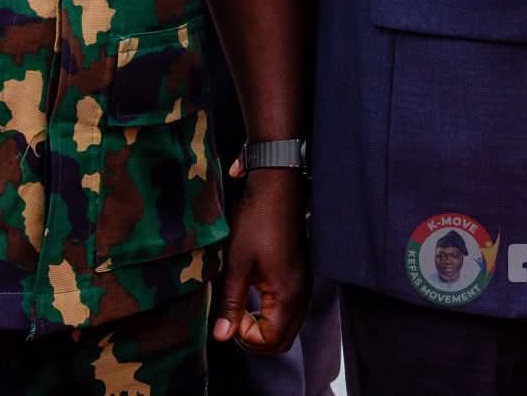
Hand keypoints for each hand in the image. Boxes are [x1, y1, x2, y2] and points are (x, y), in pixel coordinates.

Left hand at [213, 168, 309, 354]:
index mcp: (288, 292)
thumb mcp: (237, 264)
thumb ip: (231, 303)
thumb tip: (222, 336)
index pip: (272, 340)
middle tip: (234, 321)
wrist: (278, 186)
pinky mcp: (300, 275)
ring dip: (265, 326)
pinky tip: (255, 297)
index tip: (231, 318)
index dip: (246, 337)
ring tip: (242, 310)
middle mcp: (302, 292)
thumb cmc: (258, 220)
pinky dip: (273, 313)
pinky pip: (291, 309)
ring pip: (288, 325)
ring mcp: (304, 283)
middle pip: (284, 339)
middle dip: (257, 339)